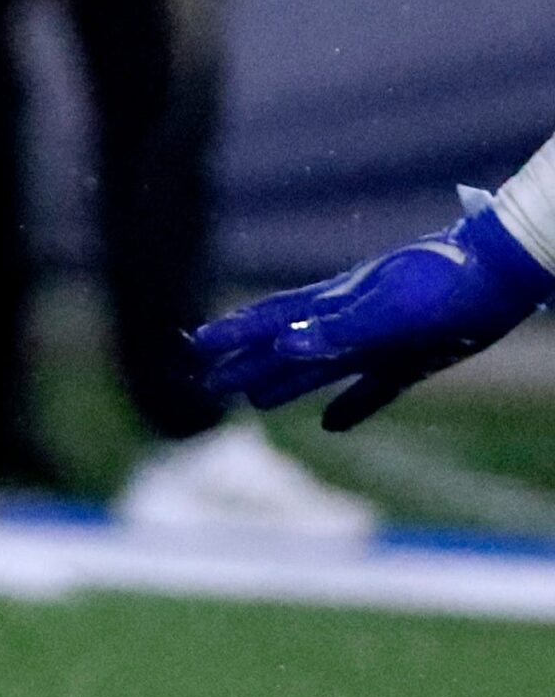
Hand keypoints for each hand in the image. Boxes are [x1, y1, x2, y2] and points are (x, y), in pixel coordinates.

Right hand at [193, 206, 554, 430]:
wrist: (500, 272)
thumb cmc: (445, 285)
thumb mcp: (390, 310)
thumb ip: (339, 329)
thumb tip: (286, 347)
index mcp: (333, 307)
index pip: (270, 322)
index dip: (232, 334)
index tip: (195, 345)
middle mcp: (346, 324)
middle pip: (283, 348)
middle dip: (243, 363)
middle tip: (205, 381)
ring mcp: (376, 342)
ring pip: (315, 368)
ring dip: (281, 382)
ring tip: (253, 399)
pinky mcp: (409, 360)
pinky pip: (367, 390)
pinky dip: (347, 408)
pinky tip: (332, 424)